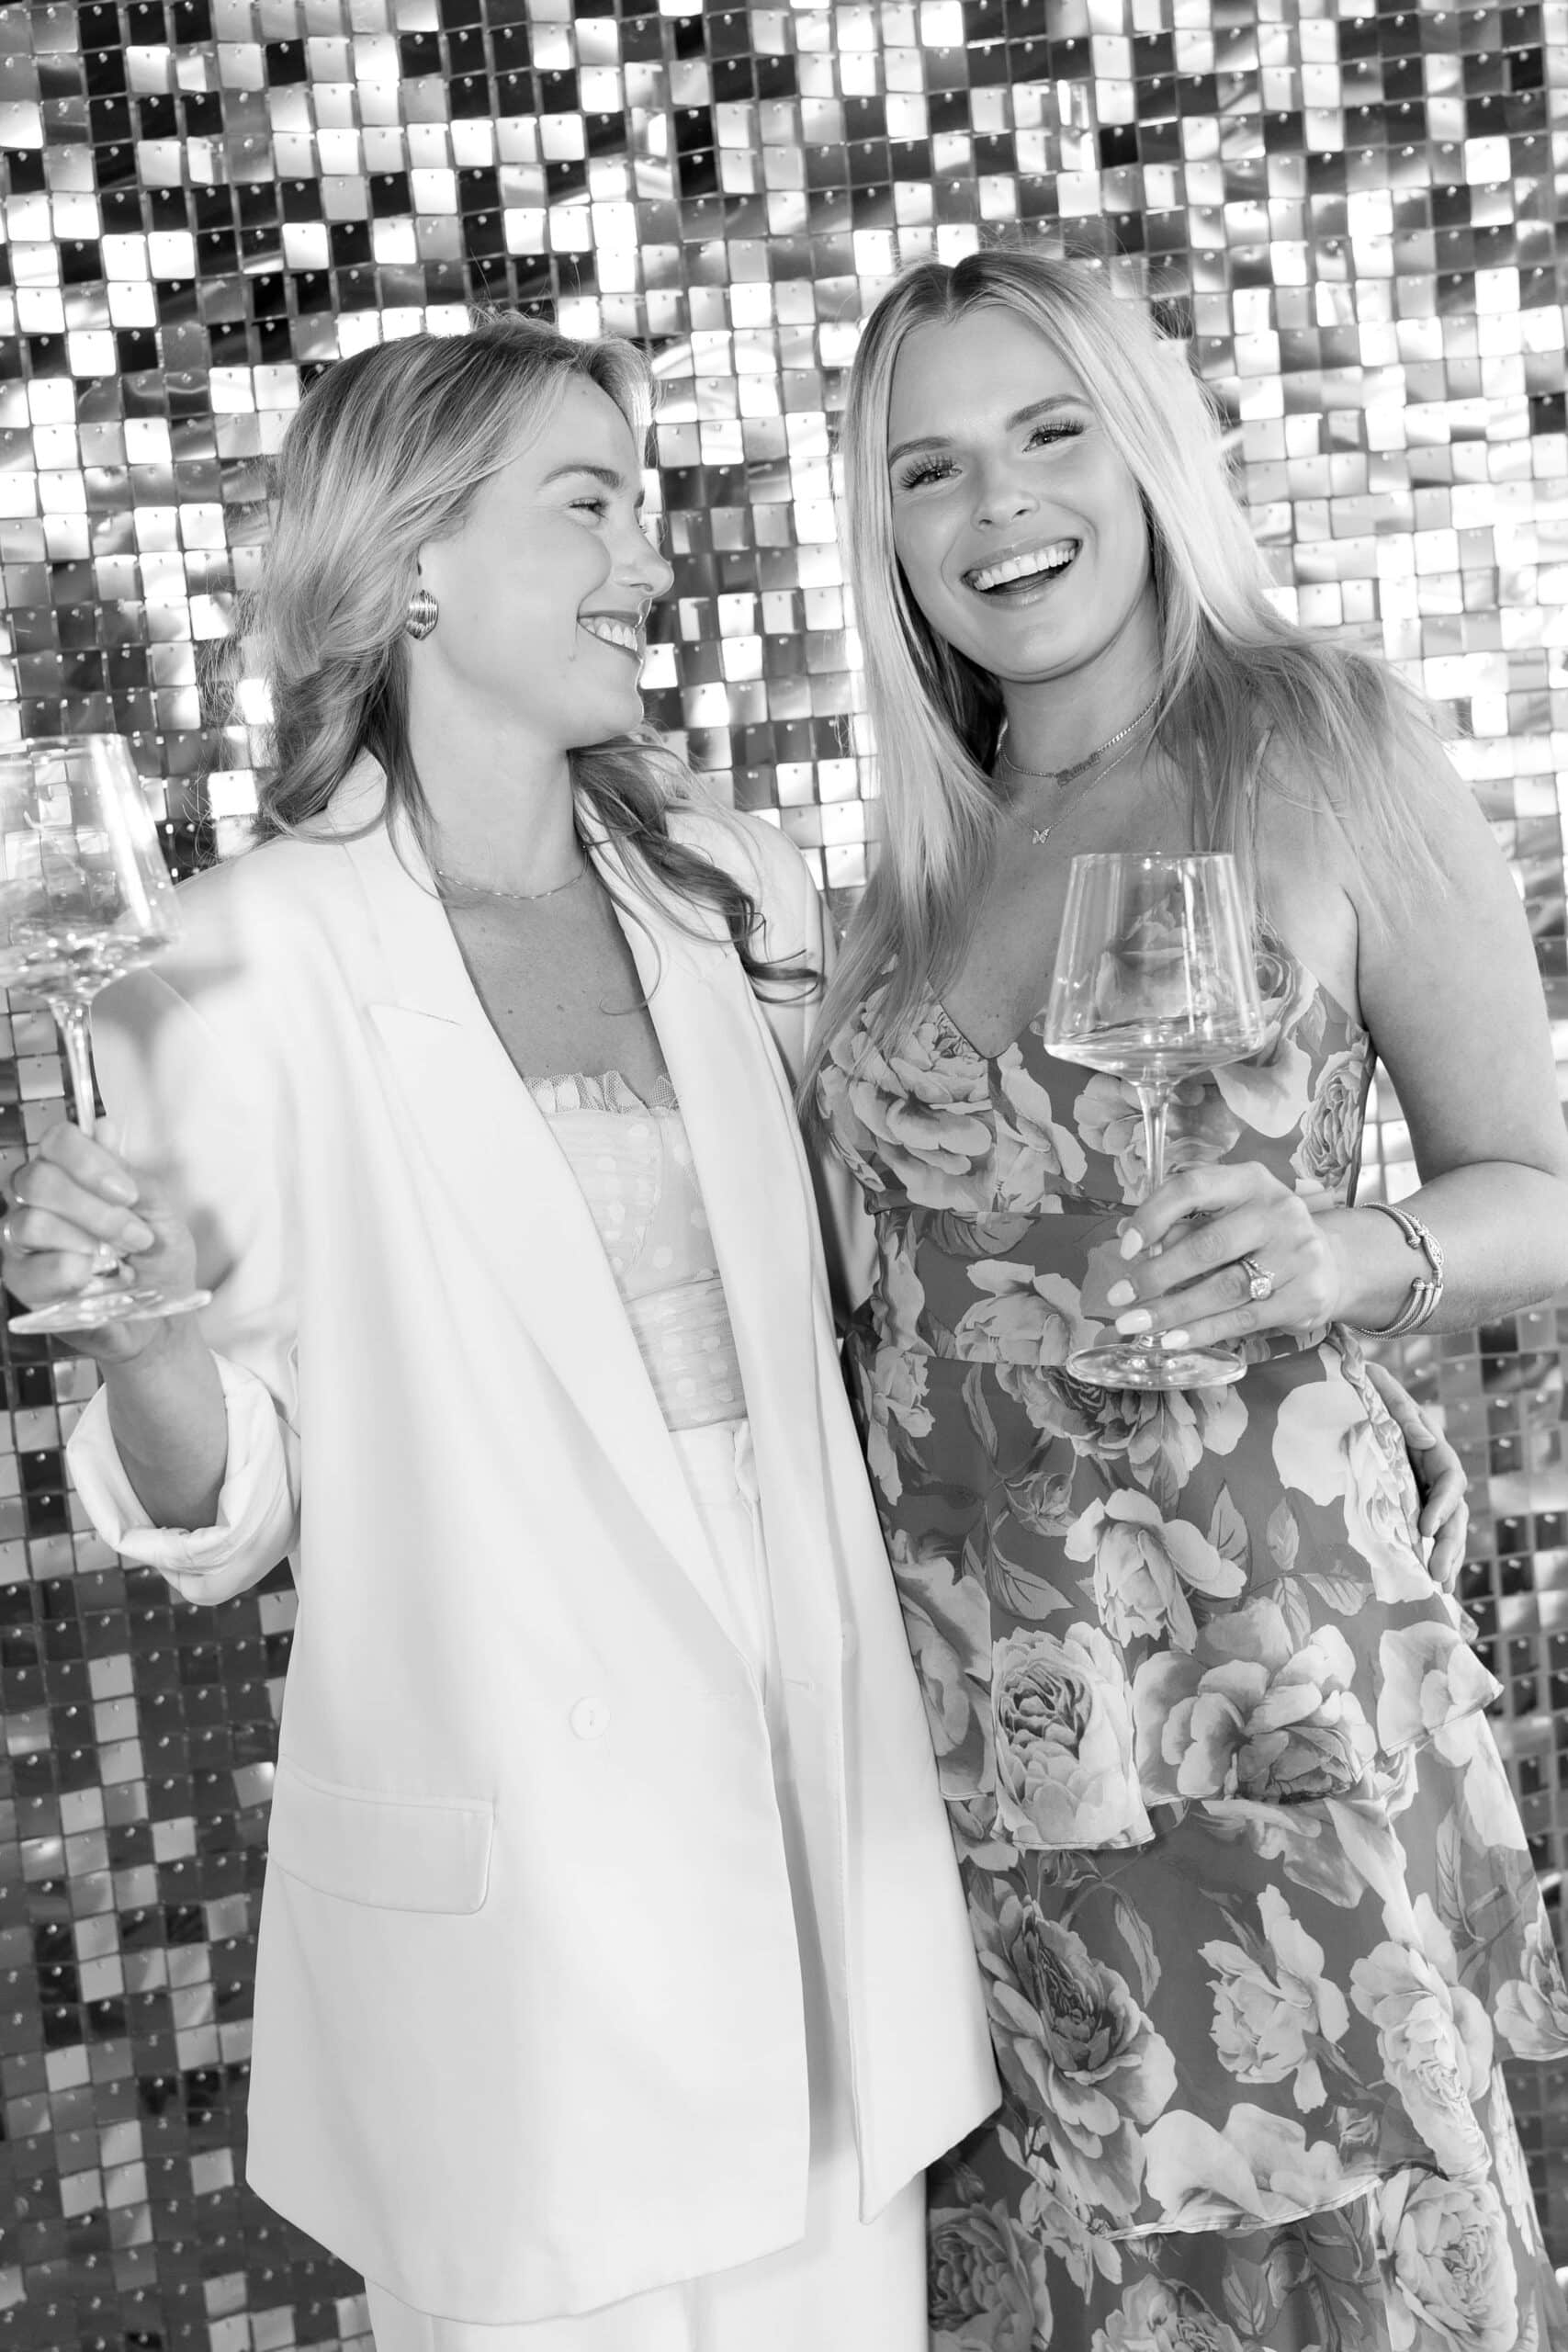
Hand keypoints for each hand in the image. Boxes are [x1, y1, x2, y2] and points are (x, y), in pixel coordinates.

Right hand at [1, 1121, 198, 1363]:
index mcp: (71, 1174)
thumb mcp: (160, 1212)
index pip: (56, 1141)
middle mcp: (38, 1201)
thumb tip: (102, 1127)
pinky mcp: (20, 1281)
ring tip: (118, 1262)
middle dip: (94, 1209)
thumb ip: (129, 1173)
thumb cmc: (159, 1262)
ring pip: (31, 1223)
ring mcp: (23, 1242)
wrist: (163, 1319)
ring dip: (86, 1242)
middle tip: (135, 1236)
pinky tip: (93, 1279)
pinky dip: (68, 1272)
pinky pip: (28, 1268)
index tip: (128, 1194)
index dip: (89, 1162)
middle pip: (37, 1179)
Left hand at [1107, 1161, 1346, 1353]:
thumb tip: (1127, 1237)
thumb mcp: (1228, 1215)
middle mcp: (1278, 1211)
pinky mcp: (1305, 1296)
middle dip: (1156, 1275)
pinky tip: (1173, 1339)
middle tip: (1120, 1297)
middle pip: (1207, 1246)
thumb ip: (1183, 1223)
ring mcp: (1297, 1254)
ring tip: (1136, 1325)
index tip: (1125, 1248)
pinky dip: (1203, 1331)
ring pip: (1223, 1288)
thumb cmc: (1261, 1236)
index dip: (1153, 1216)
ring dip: (1173, 1311)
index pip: (1193, 1188)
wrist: (1332, 1264)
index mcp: (1250, 1181)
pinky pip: (1244, 1319)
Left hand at [1362, 1359, 1469, 1592]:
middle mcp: (1431, 1473)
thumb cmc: (1361, 1390)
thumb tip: (1427, 1438)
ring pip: (1444, 1529)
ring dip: (1445, 1559)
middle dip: (1450, 1545)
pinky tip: (1425, 1584)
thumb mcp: (1380, 1390)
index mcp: (1431, 1447)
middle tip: (1438, 1576)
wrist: (1341, 1396)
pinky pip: (1423, 1534)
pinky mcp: (1404, 1506)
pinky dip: (1427, 1557)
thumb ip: (1401, 1410)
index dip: (1444, 1504)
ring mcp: (1420, 1492)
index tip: (1426, 1527)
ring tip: (1440, 1589)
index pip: (1450, 1478)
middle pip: (1454, 1513)